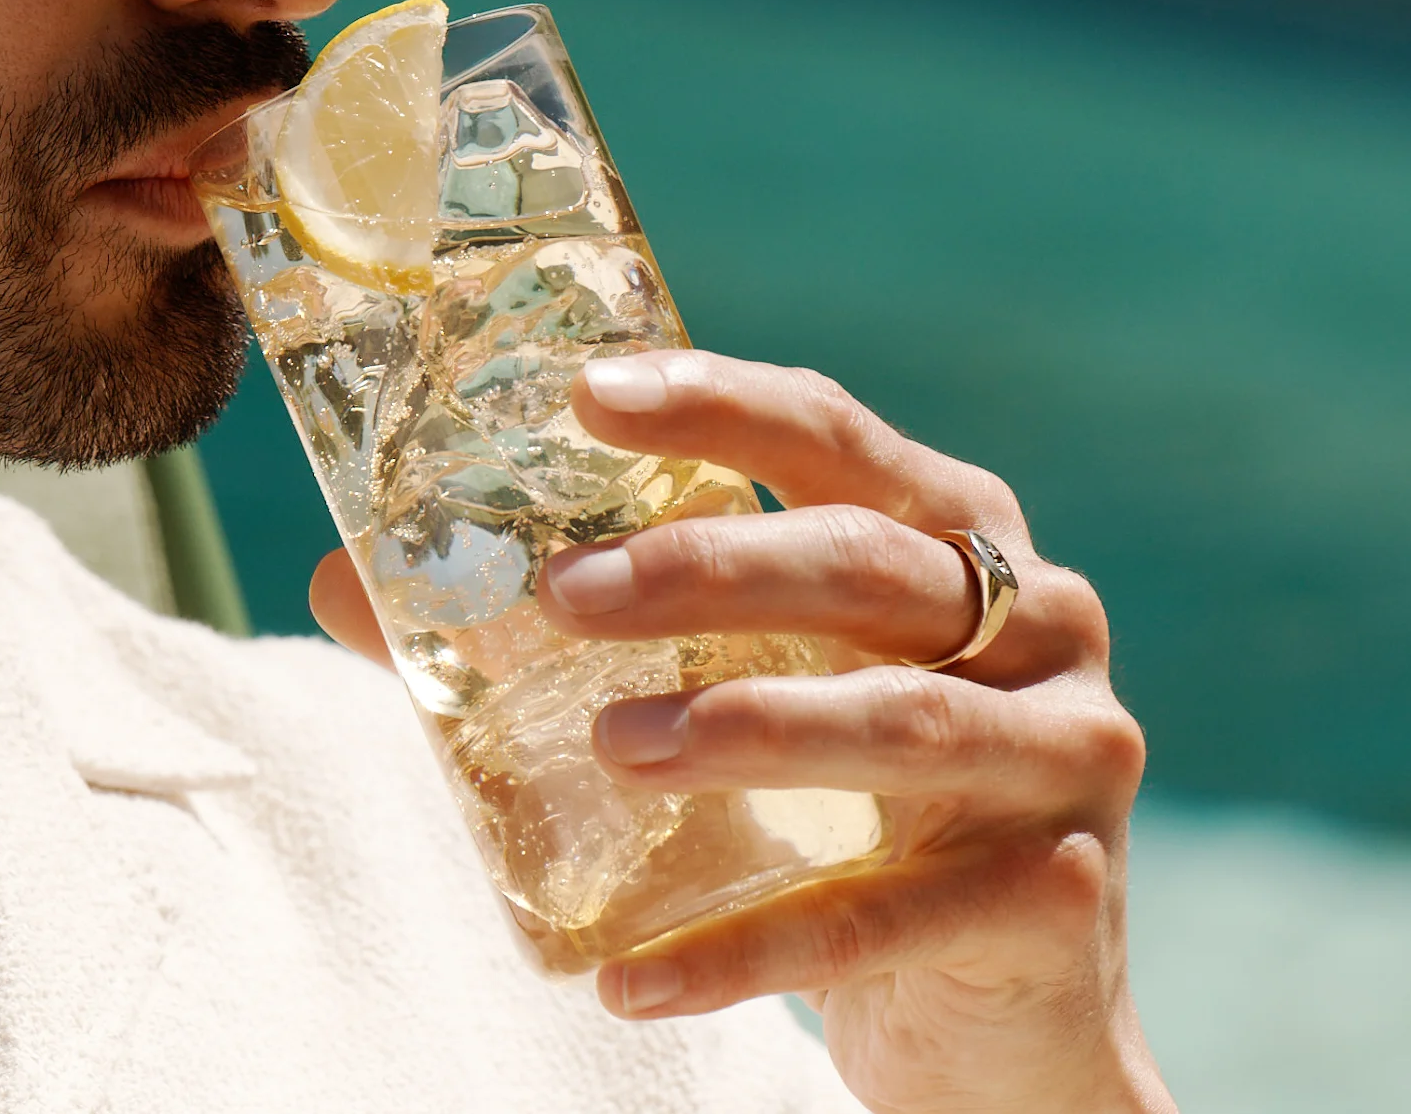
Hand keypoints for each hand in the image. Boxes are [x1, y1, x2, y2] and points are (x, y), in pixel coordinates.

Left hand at [306, 349, 1167, 1113]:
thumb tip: (346, 585)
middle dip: (709, 568)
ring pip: (902, 723)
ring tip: (608, 743)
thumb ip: (586, 634)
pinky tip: (628, 976)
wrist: (1002, 1019)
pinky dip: (748, 949)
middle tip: (562, 597)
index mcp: (960, 534)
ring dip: (743, 727)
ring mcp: (1065, 760)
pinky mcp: (1053, 898)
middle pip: (867, 566)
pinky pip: (882, 920)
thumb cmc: (846, 812)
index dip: (718, 403)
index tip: (583, 392)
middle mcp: (1042, 623)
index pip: (837, 437)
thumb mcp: (743, 692)